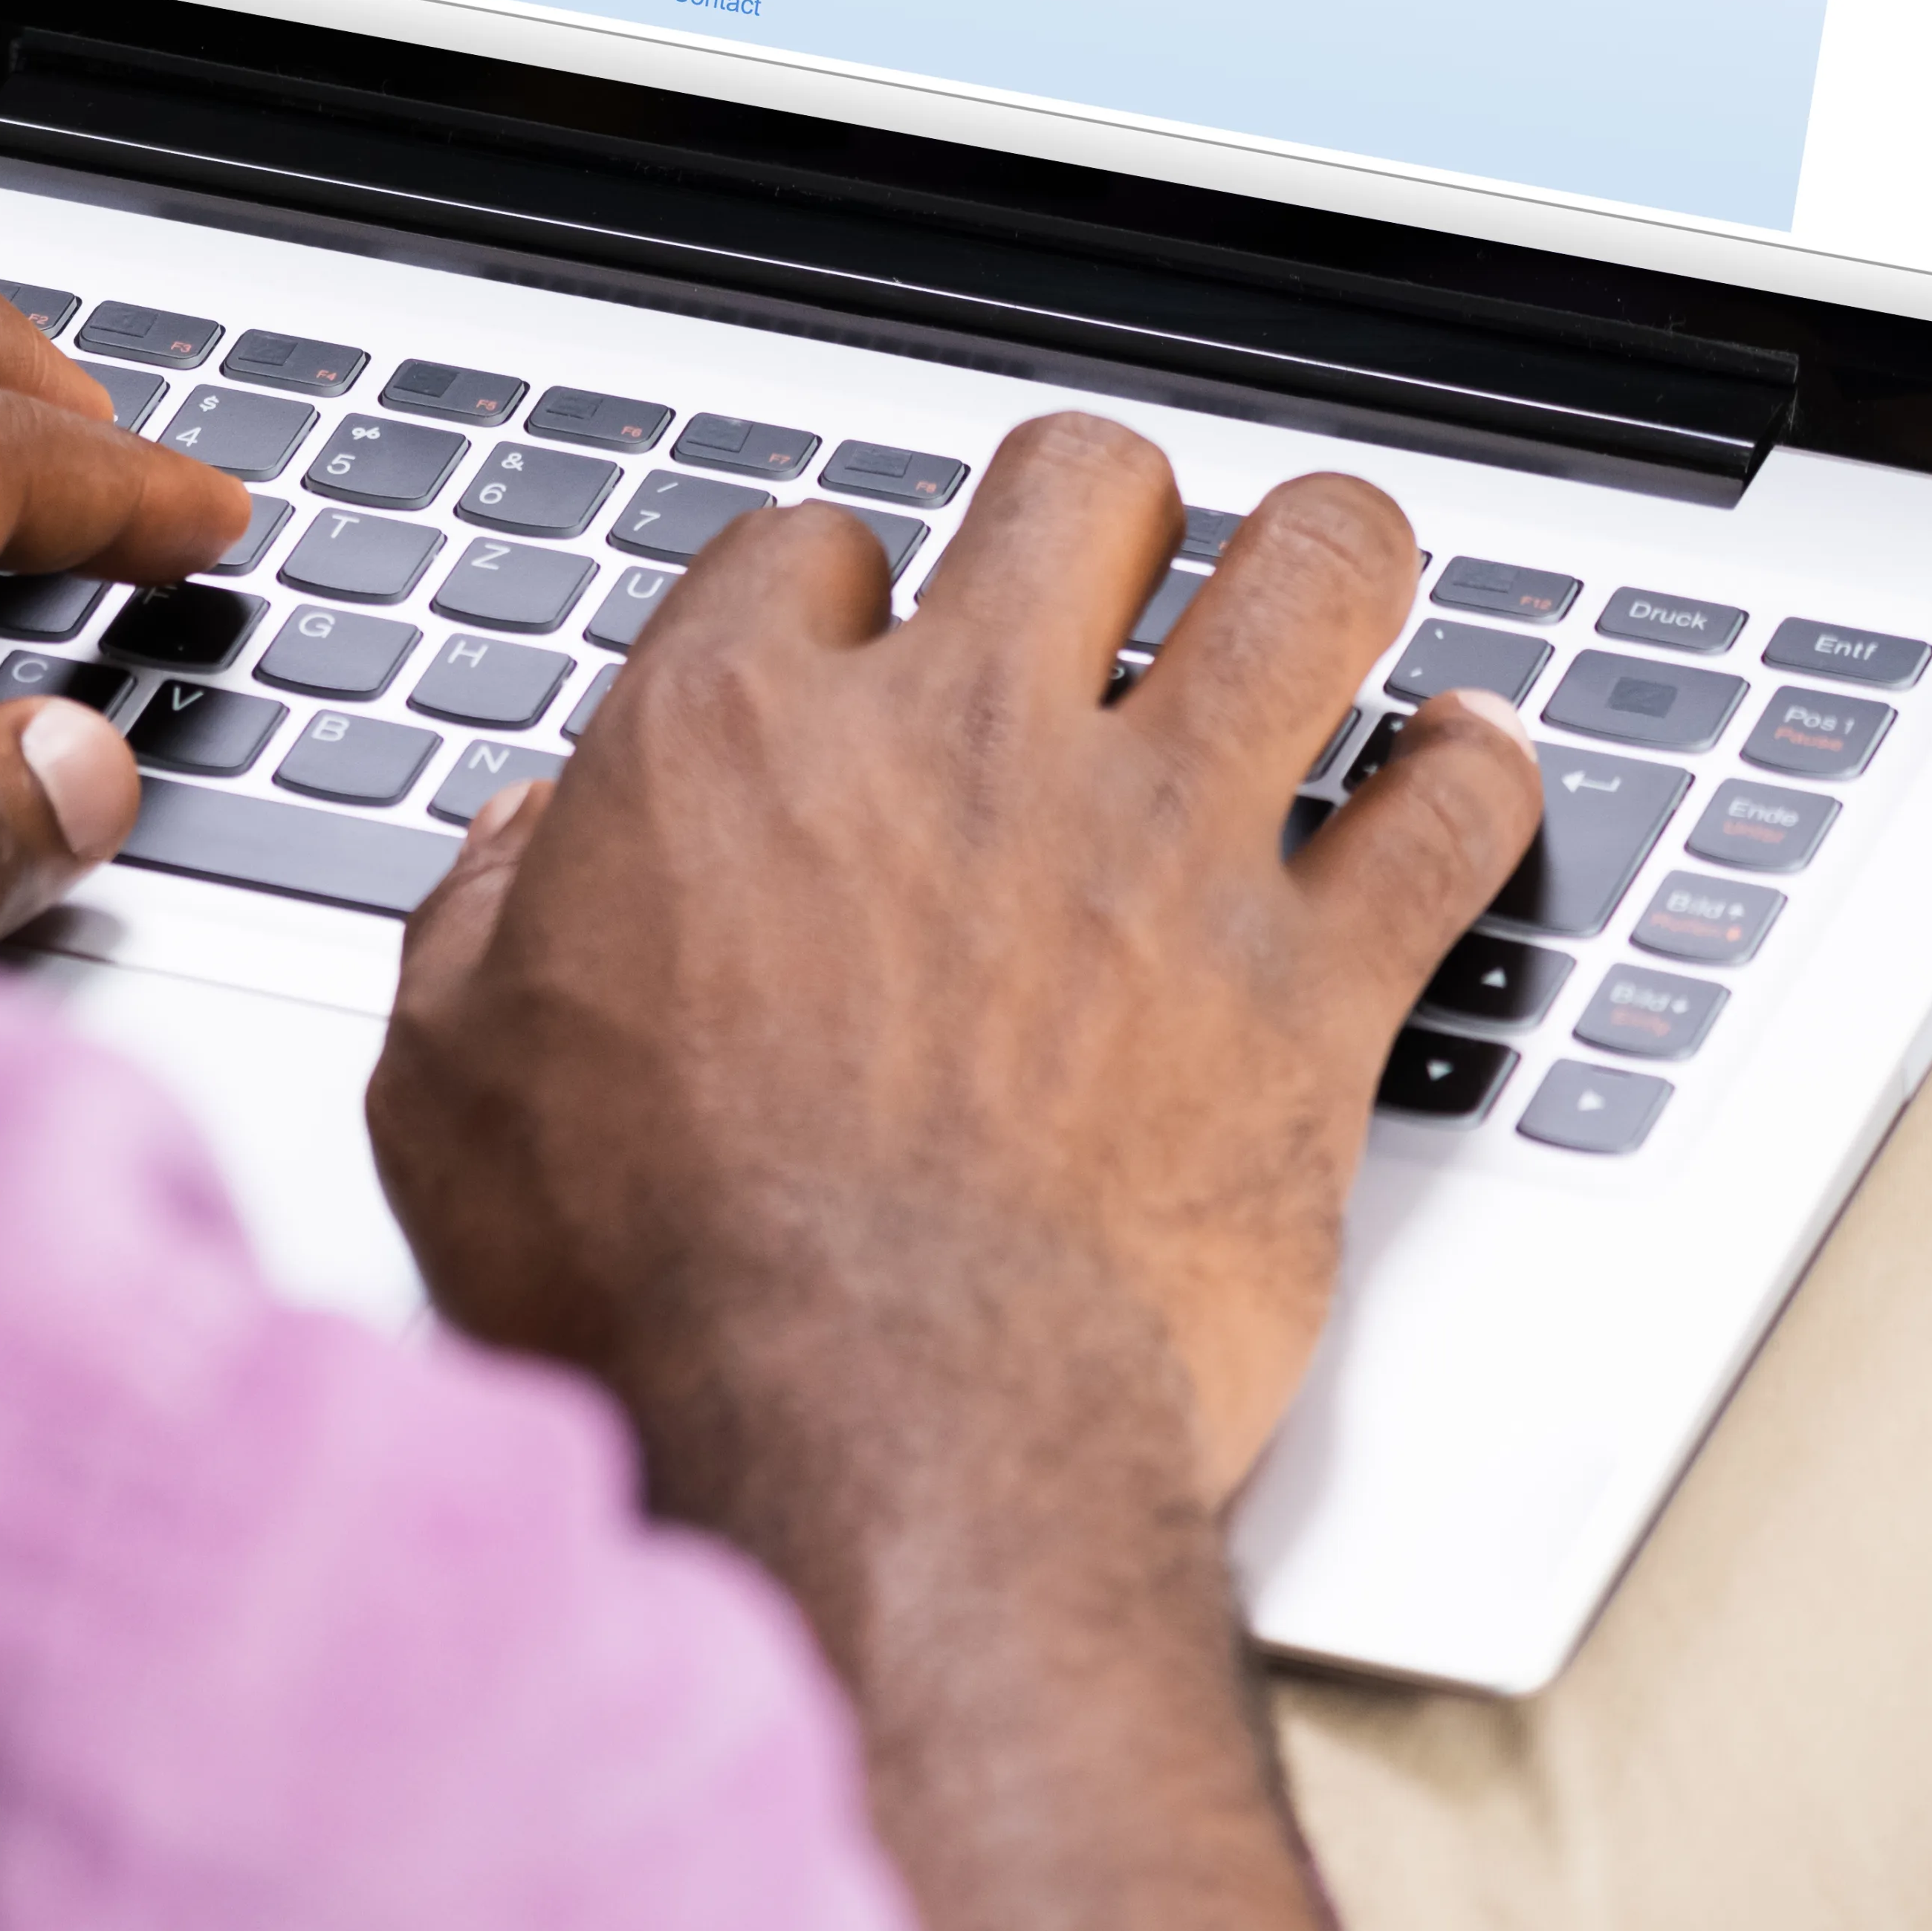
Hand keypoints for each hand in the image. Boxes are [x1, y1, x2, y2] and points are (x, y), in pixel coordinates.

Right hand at [364, 414, 1540, 1930]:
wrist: (870, 1447)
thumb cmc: (658, 1293)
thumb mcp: (456, 1091)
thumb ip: (479, 932)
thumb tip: (519, 854)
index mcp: (737, 740)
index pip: (812, 542)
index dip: (839, 588)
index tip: (857, 647)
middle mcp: (961, 742)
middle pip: (1084, 483)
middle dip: (1100, 510)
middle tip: (1106, 573)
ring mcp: (1157, 846)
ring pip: (1311, 574)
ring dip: (1325, 565)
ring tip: (1319, 586)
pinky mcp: (1309, 983)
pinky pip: (1453, 812)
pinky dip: (1475, 778)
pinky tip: (1460, 770)